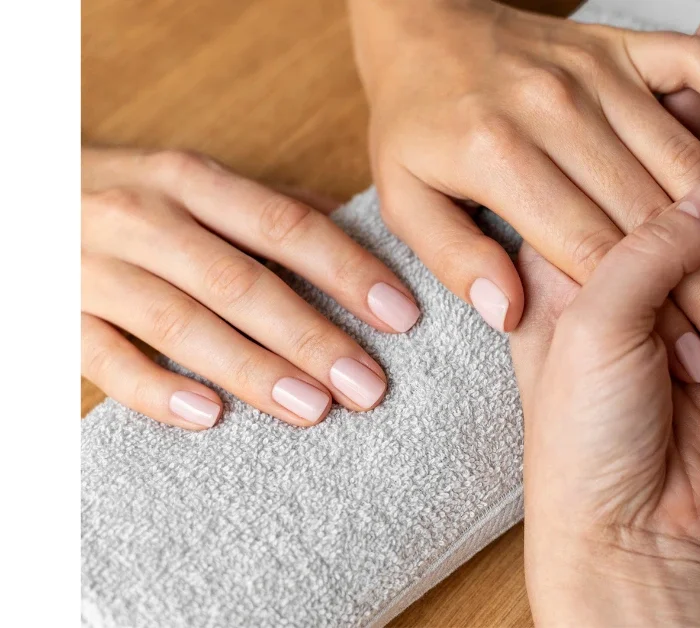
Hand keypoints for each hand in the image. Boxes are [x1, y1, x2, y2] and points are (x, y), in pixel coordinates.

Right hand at [82, 147, 418, 428]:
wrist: (15, 193)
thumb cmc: (129, 196)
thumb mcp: (194, 182)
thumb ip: (269, 209)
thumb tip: (360, 237)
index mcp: (189, 179)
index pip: (285, 226)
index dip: (348, 270)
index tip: (401, 315)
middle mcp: (142, 217)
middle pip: (241, 283)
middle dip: (312, 337)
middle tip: (369, 385)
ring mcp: (92, 266)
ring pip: (181, 324)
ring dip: (252, 370)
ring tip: (314, 409)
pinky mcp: (53, 315)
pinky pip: (106, 360)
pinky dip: (158, 391)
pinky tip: (211, 417)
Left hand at [349, 0, 699, 381]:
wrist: (421, 24)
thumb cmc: (415, 121)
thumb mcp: (406, 201)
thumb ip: (456, 258)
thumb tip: (507, 306)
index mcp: (500, 159)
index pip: (596, 250)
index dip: (655, 308)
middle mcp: (555, 114)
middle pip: (654, 216)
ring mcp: (592, 75)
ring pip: (685, 160)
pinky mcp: (619, 47)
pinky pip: (690, 67)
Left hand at [513, 20, 699, 622]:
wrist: (622, 531)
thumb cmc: (574, 445)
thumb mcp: (586, 340)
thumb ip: (639, 261)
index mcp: (556, 260)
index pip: (607, 166)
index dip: (653, 110)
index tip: (682, 53)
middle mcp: (612, 262)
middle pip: (662, 160)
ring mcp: (671, 286)